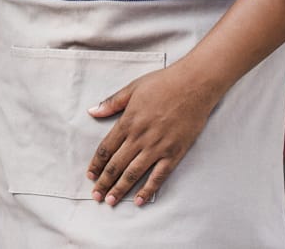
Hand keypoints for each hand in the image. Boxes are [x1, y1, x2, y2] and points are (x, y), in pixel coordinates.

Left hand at [85, 64, 219, 206]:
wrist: (194, 85)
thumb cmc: (163, 83)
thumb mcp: (132, 88)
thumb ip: (112, 103)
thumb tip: (92, 111)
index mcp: (128, 122)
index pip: (106, 148)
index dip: (96, 164)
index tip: (90, 175)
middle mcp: (140, 137)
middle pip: (117, 164)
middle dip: (104, 182)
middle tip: (96, 195)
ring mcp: (158, 146)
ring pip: (134, 173)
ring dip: (120, 188)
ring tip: (111, 201)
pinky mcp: (175, 153)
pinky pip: (159, 175)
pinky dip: (148, 189)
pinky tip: (139, 200)